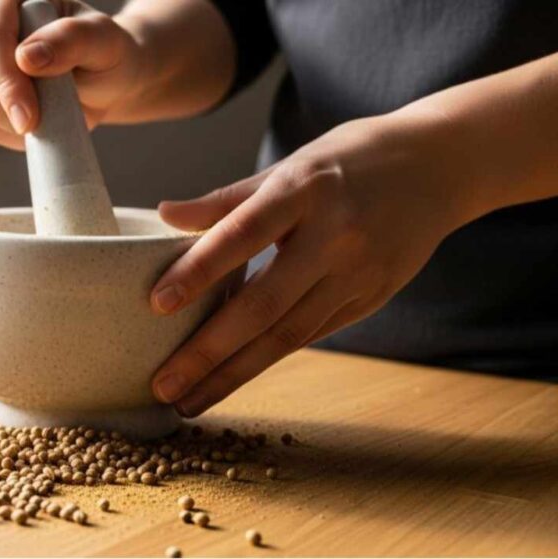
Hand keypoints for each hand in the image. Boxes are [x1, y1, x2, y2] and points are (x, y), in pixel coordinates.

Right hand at [0, 0, 148, 149]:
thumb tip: (26, 56)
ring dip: (14, 120)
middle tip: (45, 124)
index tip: (28, 118)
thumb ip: (71, 40)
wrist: (106, 80)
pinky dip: (13, 133)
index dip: (5, 80)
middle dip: (9, 108)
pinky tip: (41, 121)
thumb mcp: (103, 41)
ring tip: (53, 110)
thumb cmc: (106, 53)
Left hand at [149, 112, 483, 416]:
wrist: (440, 165)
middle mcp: (335, 235)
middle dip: (209, 351)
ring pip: (288, 334)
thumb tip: (165, 215)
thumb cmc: (349, 160)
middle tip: (162, 385)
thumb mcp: (289, 165)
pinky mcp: (371, 298)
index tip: (157, 304)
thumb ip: (228, 199)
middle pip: (265, 304)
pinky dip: (267, 359)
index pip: (244, 232)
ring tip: (188, 401)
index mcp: (305, 189)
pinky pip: (310, 334)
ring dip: (233, 374)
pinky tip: (230, 378)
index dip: (201, 269)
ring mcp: (358, 272)